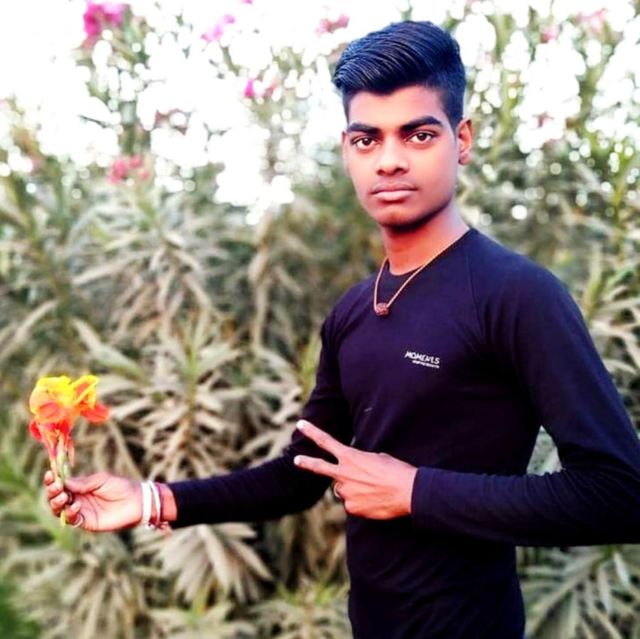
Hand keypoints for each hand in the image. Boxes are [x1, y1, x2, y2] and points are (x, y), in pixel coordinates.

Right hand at [44, 470, 141, 531]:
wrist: (136, 501)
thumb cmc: (121, 486)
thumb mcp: (101, 479)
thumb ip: (83, 482)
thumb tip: (64, 483)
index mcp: (80, 486)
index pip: (61, 484)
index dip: (53, 480)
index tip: (49, 474)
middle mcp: (77, 498)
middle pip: (56, 497)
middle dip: (52, 492)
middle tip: (56, 487)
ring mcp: (81, 511)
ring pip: (59, 510)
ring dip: (57, 503)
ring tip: (64, 496)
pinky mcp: (86, 522)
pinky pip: (72, 519)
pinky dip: (70, 513)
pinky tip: (76, 505)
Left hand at [293, 419, 417, 518]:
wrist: (409, 492)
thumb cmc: (397, 471)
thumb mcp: (378, 458)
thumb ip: (360, 464)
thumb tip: (355, 475)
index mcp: (350, 456)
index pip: (326, 441)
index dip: (312, 432)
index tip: (301, 425)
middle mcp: (344, 474)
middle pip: (319, 467)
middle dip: (306, 463)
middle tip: (296, 460)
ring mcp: (346, 492)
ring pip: (342, 490)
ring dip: (352, 488)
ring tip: (372, 488)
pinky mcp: (352, 508)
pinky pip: (352, 504)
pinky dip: (361, 502)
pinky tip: (375, 500)